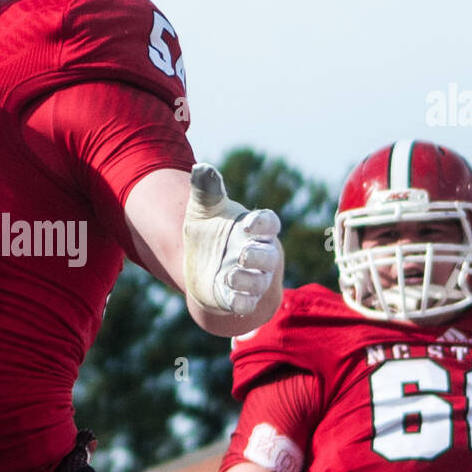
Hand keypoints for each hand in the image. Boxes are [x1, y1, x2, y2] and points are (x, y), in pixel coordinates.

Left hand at [182, 163, 280, 316]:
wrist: (203, 265)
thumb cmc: (211, 232)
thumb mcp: (204, 210)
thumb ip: (206, 189)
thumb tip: (202, 167)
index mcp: (255, 229)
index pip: (269, 224)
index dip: (263, 224)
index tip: (249, 223)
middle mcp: (259, 254)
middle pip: (269, 256)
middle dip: (258, 256)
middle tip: (242, 253)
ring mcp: (252, 278)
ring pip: (258, 282)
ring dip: (247, 280)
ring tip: (228, 275)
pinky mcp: (239, 298)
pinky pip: (246, 304)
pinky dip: (240, 301)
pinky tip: (228, 295)